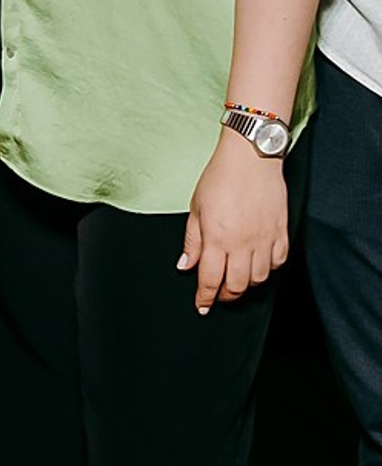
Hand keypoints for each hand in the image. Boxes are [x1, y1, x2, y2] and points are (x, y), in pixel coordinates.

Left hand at [180, 128, 290, 310]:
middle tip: (218, 296)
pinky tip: (258, 267)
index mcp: (217, 238)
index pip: (210, 279)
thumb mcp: (196, 208)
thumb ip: (192, 240)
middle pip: (237, 286)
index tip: (202, 306)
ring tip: (236, 282)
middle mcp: (243, 243)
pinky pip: (278, 263)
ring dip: (246, 286)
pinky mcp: (281, 233)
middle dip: (225, 296)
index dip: (205, 297)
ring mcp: (265, 239)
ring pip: (259, 278)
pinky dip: (267, 271)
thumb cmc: (219, 179)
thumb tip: (185, 266)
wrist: (251, 159)